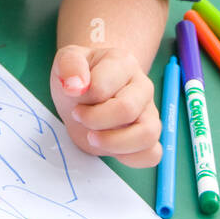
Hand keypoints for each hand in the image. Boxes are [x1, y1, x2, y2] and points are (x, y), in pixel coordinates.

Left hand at [50, 44, 161, 168]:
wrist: (86, 90)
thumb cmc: (80, 74)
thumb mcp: (67, 60)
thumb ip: (70, 66)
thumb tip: (75, 86)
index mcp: (123, 63)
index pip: (104, 87)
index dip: (84, 98)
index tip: (72, 97)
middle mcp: (142, 86)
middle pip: (127, 110)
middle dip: (96, 120)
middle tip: (79, 117)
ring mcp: (149, 112)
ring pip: (147, 134)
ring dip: (114, 143)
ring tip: (93, 137)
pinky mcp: (148, 134)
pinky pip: (152, 153)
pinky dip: (132, 158)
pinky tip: (111, 149)